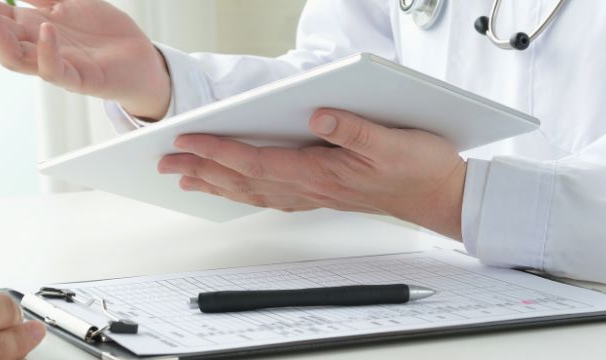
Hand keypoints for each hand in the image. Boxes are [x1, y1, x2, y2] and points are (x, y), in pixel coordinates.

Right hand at [0, 0, 171, 118]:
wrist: (140, 59)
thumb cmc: (104, 34)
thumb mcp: (70, 3)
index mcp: (33, 29)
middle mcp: (38, 48)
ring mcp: (56, 65)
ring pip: (16, 59)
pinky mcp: (80, 79)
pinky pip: (57, 71)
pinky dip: (48, 52)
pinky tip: (46, 29)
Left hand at [158, 109, 466, 238]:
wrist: (439, 197)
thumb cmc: (419, 168)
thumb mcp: (394, 141)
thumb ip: (355, 129)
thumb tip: (318, 114)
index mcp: (323, 173)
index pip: (258, 161)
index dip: (221, 150)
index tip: (189, 140)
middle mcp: (311, 188)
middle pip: (244, 179)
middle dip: (202, 168)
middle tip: (166, 161)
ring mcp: (312, 194)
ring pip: (252, 191)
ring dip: (214, 183)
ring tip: (183, 177)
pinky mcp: (318, 193)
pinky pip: (267, 195)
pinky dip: (240, 191)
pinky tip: (228, 189)